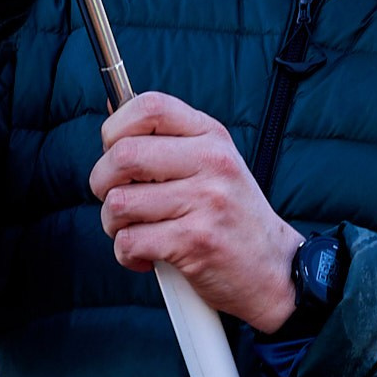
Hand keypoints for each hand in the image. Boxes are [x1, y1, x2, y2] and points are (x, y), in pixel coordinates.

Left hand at [91, 92, 302, 330]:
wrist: (274, 269)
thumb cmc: (232, 218)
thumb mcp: (213, 165)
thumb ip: (168, 142)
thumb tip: (112, 114)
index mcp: (212, 137)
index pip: (149, 106)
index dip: (115, 128)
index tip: (114, 151)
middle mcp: (211, 163)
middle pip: (123, 156)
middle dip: (102, 183)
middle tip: (115, 198)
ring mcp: (205, 202)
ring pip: (119, 203)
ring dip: (113, 224)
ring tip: (134, 231)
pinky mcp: (195, 242)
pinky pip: (130, 242)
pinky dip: (127, 254)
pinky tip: (146, 257)